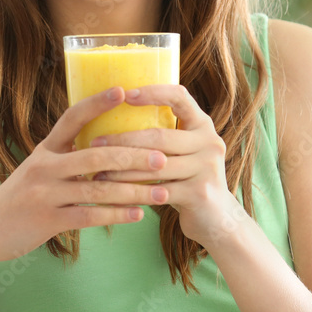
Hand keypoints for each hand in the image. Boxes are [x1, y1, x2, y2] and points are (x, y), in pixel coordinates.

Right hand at [0, 86, 169, 265]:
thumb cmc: (20, 197)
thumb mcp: (39, 169)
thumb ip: (68, 158)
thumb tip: (110, 147)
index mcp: (46, 149)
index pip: (73, 117)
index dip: (97, 103)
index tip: (124, 90)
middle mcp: (45, 166)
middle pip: (96, 156)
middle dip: (133, 157)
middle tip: (163, 157)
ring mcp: (45, 193)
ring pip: (98, 190)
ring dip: (134, 191)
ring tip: (162, 193)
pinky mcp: (47, 220)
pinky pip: (89, 216)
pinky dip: (116, 215)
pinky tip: (139, 215)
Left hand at [87, 84, 240, 246]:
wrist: (216, 218)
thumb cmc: (187, 179)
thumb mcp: (183, 151)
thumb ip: (163, 136)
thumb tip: (111, 117)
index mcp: (203, 125)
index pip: (179, 97)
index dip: (153, 92)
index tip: (125, 94)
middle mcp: (210, 142)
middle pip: (160, 136)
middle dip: (123, 140)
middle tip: (95, 144)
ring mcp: (207, 168)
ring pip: (155, 165)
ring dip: (122, 170)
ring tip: (97, 173)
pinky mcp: (200, 193)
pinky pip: (157, 191)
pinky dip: (132, 193)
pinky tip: (113, 196)